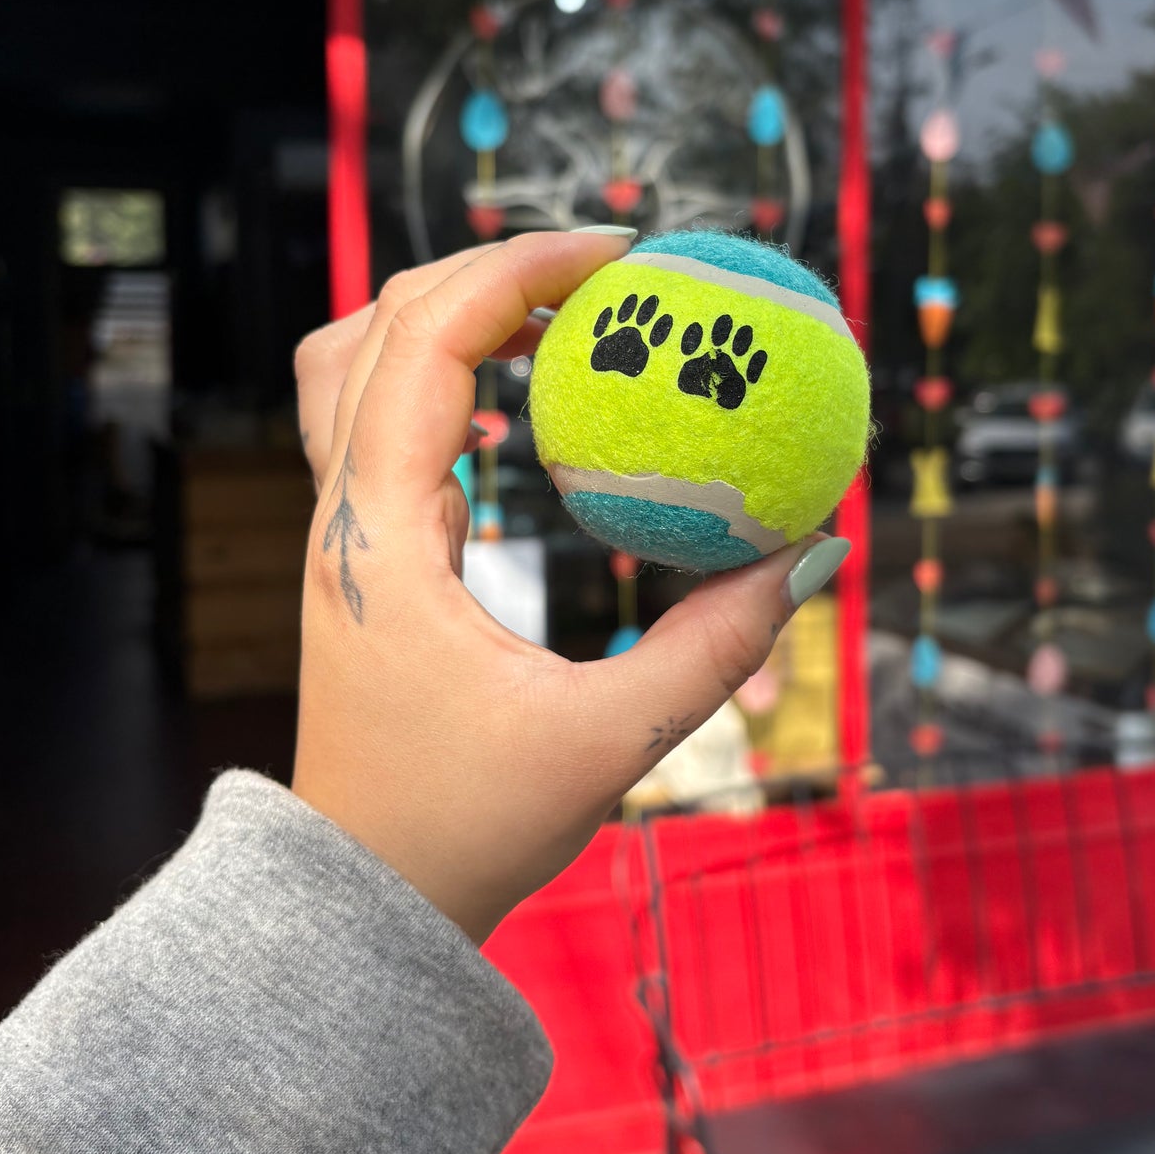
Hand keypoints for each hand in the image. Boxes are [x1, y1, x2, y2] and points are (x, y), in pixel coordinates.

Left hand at [291, 231, 848, 943]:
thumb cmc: (466, 830)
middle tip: (605, 273)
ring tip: (559, 317)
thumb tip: (812, 553)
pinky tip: (522, 401)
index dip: (519, 268)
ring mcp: (342, 535)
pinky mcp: (363, 559)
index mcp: (377, 535)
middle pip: (378, 324)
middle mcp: (342, 516)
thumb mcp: (610, 743)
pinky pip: (384, 424)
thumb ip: (716, 648)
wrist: (366, 900)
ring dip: (449, 317)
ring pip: (358, 367)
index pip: (424, 339)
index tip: (621, 253)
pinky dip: (445, 378)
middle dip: (489, 269)